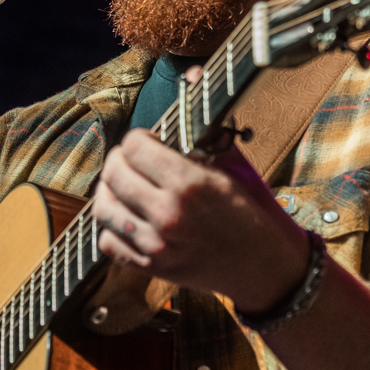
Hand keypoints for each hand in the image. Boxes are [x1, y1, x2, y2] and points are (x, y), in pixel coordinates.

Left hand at [91, 127, 308, 313]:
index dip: (138, 138)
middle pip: (113, 173)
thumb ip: (207, 139)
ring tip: (124, 187)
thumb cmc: (253, 215)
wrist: (265, 268)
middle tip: (131, 161)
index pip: (134, 146)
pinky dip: (112, 228)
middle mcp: (168, 214)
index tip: (148, 141)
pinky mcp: (151, 267)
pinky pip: (108, 242)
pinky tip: (127, 218)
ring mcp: (156, 245)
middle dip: (119, 160)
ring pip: (103, 208)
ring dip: (109, 192)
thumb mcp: (237, 170)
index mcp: (191, 184)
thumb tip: (189, 101)